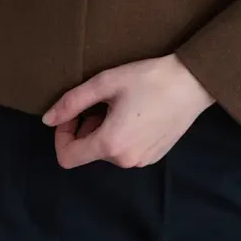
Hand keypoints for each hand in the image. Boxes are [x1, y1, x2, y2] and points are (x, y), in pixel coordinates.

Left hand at [41, 53, 215, 168]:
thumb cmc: (148, 79)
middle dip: (86, 129)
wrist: (192, 83)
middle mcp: (125, 161)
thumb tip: (47, 120)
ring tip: (121, 105)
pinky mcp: (154, 157)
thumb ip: (72, 102)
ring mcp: (142, 162)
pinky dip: (122, 135)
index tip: (73, 114)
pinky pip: (126, 151)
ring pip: (108, 151)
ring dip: (104, 131)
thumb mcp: (105, 83)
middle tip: (102, 102)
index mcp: (110, 144)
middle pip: (89, 152)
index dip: (61, 136)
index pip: (67, 157)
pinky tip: (137, 113)